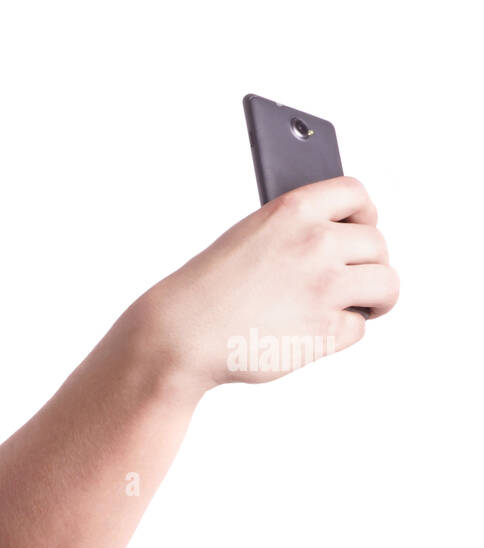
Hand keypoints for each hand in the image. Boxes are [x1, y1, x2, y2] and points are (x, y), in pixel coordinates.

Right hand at [133, 175, 398, 391]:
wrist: (179, 336)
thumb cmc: (205, 292)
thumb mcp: (247, 238)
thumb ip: (294, 231)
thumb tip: (341, 239)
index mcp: (293, 211)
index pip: (356, 194)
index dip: (364, 213)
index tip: (361, 226)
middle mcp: (315, 243)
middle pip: (378, 244)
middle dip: (368, 264)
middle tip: (353, 280)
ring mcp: (324, 287)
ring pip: (386, 285)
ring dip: (374, 297)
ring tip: (358, 306)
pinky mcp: (325, 330)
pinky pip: (358, 327)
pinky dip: (341, 333)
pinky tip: (314, 332)